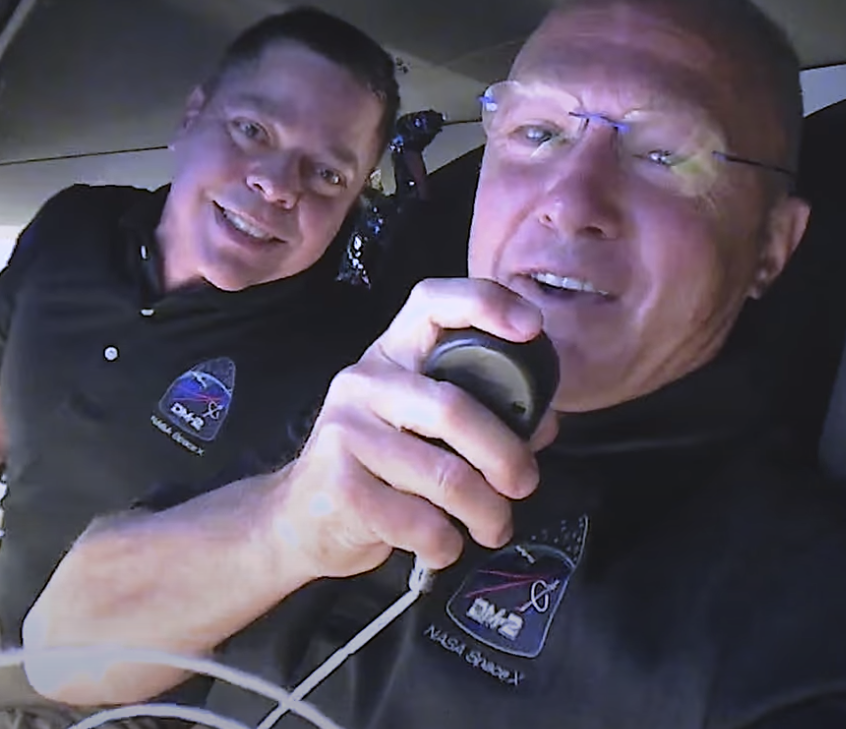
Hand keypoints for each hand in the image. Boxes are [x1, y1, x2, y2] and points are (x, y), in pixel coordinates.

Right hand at [265, 278, 558, 581]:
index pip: (433, 303)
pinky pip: (421, 522)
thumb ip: (481, 413)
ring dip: (487, 513)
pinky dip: (446, 544)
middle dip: (506, 456)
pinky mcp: (340, 486)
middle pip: (454, 408)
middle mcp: (364, 382)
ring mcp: (346, 432)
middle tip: (524, 484)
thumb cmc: (376, 467)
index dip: (485, 304)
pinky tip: (442, 544)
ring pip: (446, 477)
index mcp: (391, 355)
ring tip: (492, 526)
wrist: (301, 518)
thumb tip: (545, 421)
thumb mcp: (419, 425)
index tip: (532, 328)